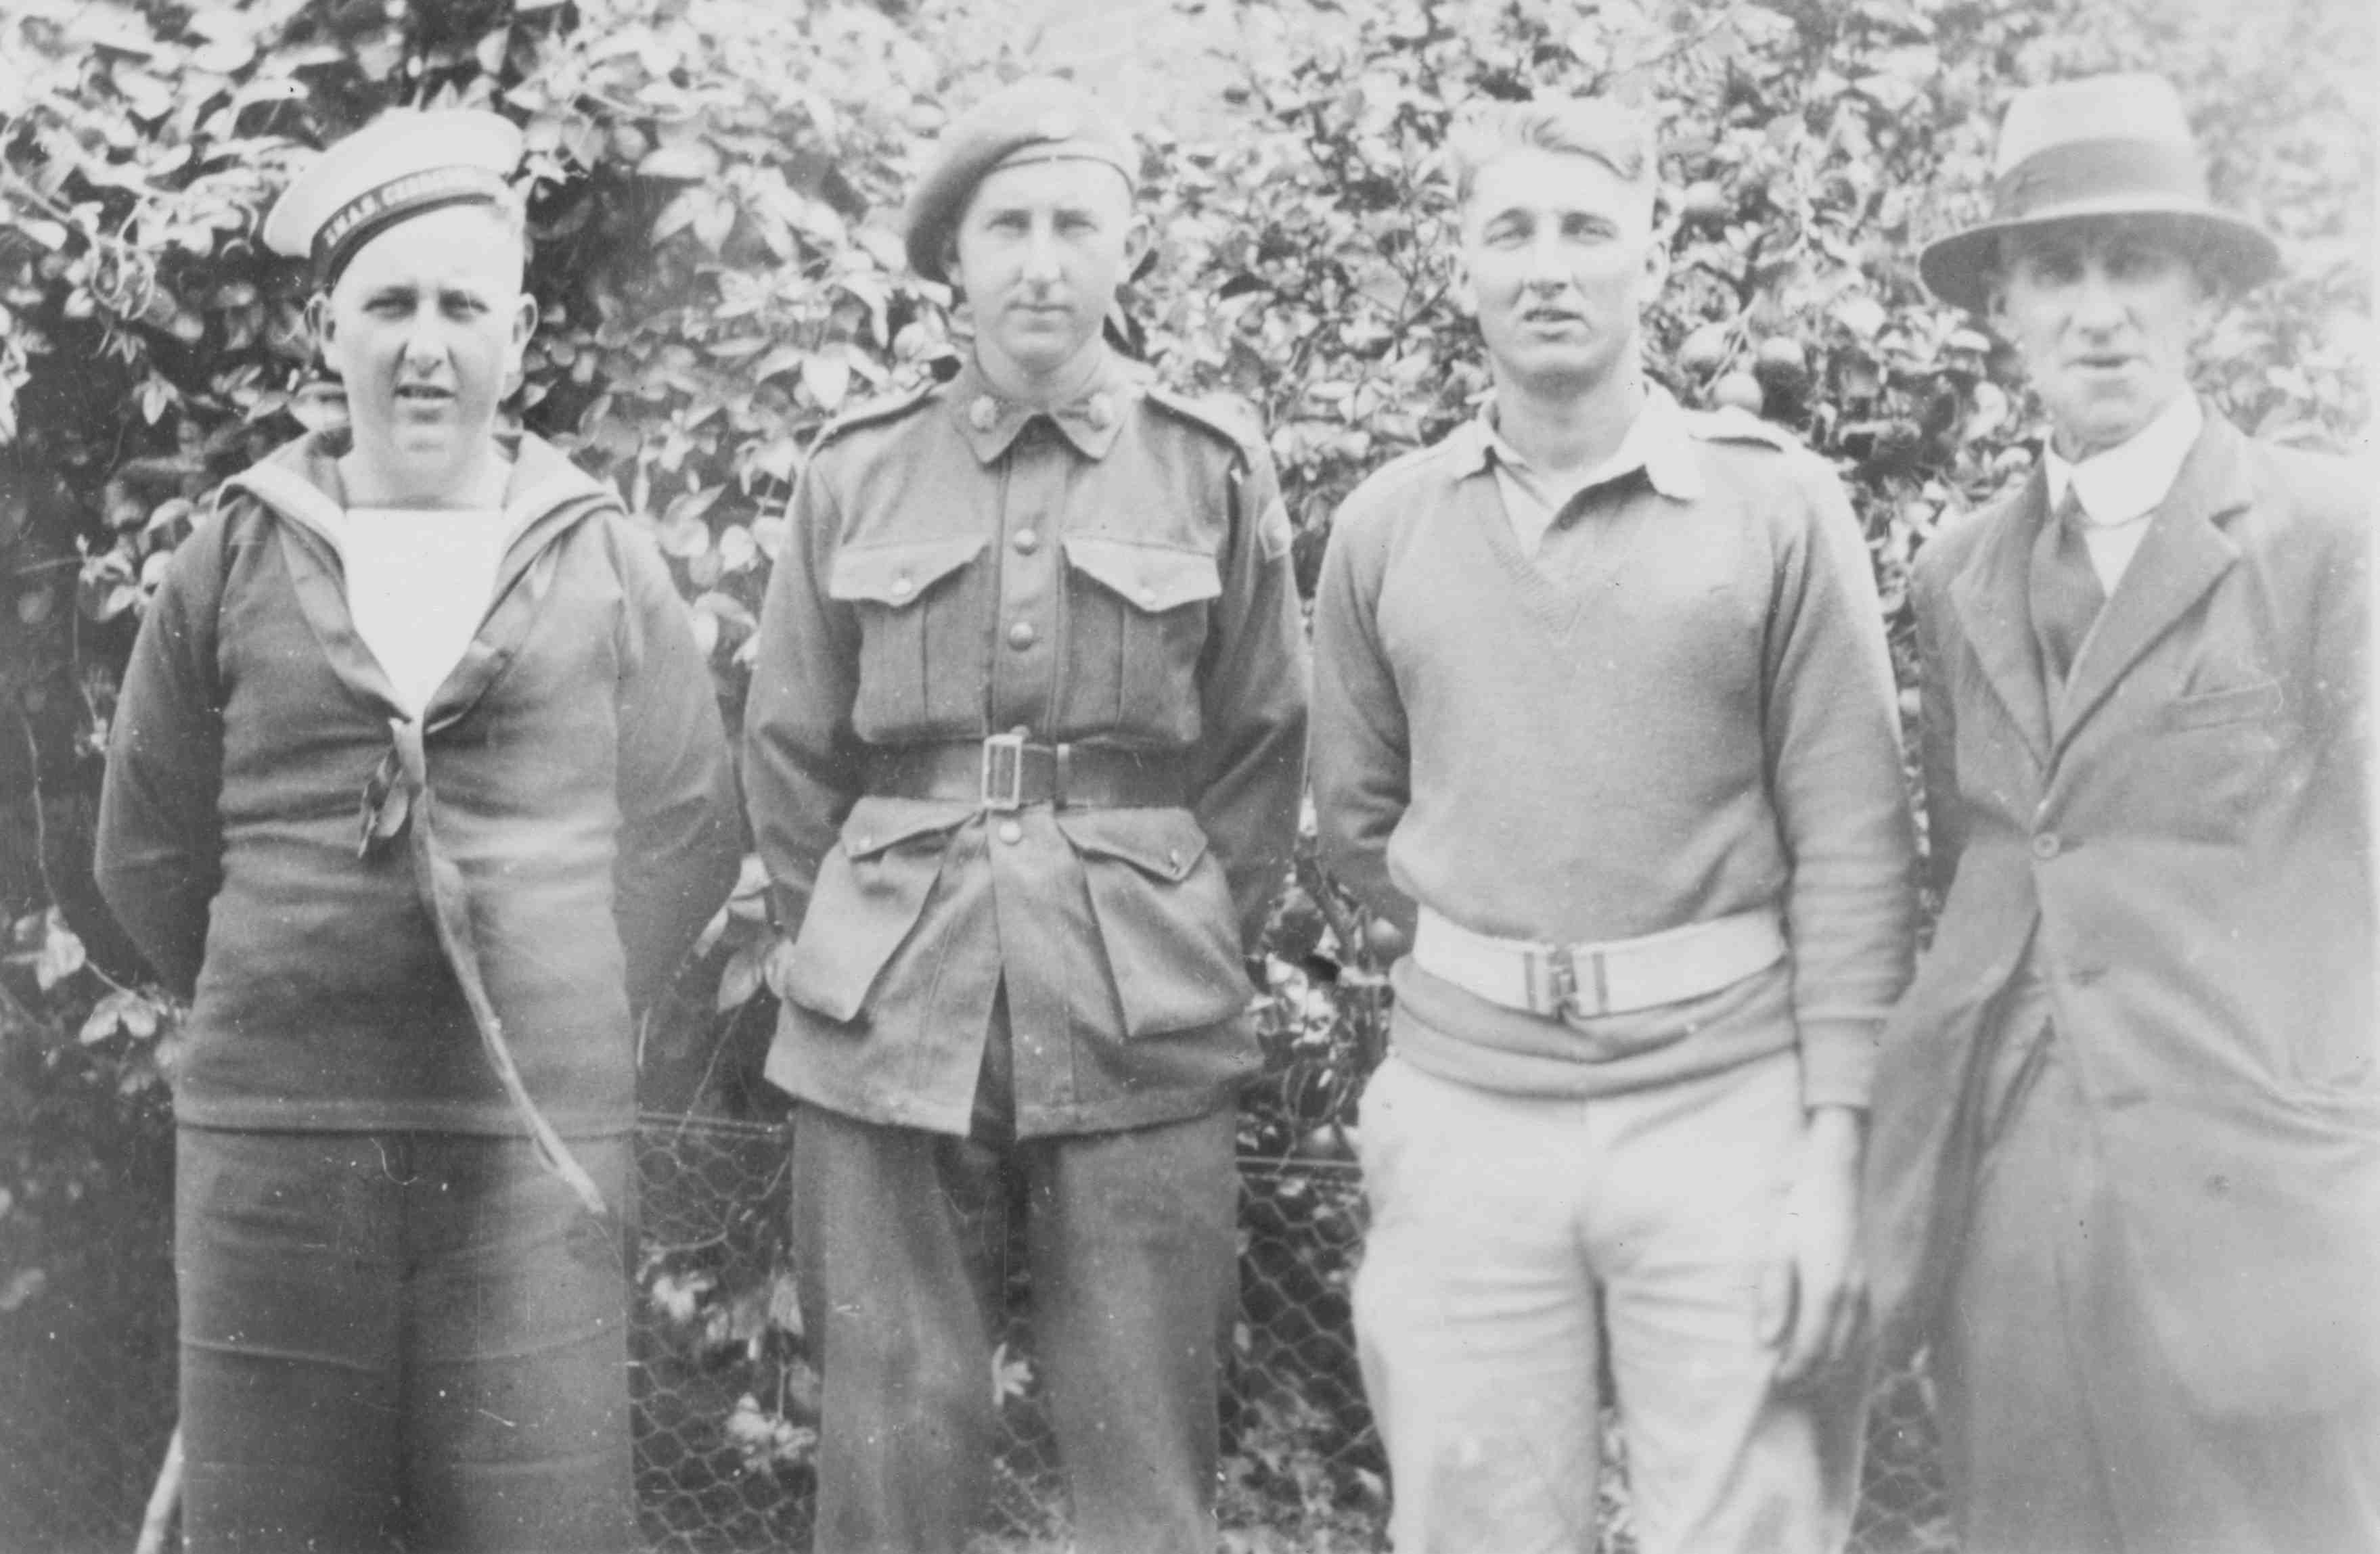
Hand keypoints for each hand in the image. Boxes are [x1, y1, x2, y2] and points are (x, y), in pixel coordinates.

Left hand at [1758, 1104, 1867, 1391]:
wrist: (1837, 1182)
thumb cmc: (1801, 1213)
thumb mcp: (1777, 1251)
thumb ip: (1774, 1298)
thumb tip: (1768, 1341)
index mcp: (1828, 1292)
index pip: (1812, 1350)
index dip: (1794, 1372)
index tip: (1775, 1383)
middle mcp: (1854, 1299)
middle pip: (1834, 1357)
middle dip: (1810, 1376)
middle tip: (1784, 1385)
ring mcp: (1866, 1294)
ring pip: (1851, 1348)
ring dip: (1828, 1366)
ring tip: (1801, 1372)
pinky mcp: (1870, 1288)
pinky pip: (1862, 1333)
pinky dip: (1844, 1349)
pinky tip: (1825, 1348)